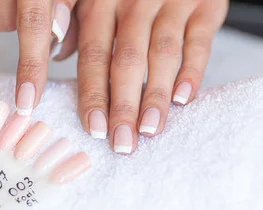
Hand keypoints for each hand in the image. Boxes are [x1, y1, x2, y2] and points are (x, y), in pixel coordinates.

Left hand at [0, 0, 227, 152]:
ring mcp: (171, 1)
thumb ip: (76, 19)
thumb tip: (57, 55)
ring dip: (155, 96)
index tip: (94, 128)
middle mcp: (134, 0)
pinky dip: (192, 70)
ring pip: (162, 54)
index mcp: (101, 2)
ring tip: (149, 130)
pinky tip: (183, 99)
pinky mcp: (206, 3)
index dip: (93, 94)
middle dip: (123, 107)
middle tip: (121, 143)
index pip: (94, 55)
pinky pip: (199, 40)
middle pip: (127, 61)